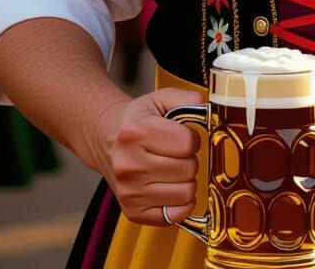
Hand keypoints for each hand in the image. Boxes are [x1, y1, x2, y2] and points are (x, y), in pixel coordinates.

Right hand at [88, 87, 204, 224]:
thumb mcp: (159, 99)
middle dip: (189, 159)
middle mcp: (129, 164)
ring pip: (185, 193)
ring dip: (187, 180)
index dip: (192, 139)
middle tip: (177, 153)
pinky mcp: (132, 211)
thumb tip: (207, 110)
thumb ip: (188, 99)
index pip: (187, 143)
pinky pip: (174, 216)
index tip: (183, 137)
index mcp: (135, 132)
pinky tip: (173, 188)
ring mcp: (129, 191)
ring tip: (174, 169)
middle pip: (187, 169)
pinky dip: (181, 203)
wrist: (107, 139)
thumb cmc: (137, 121)